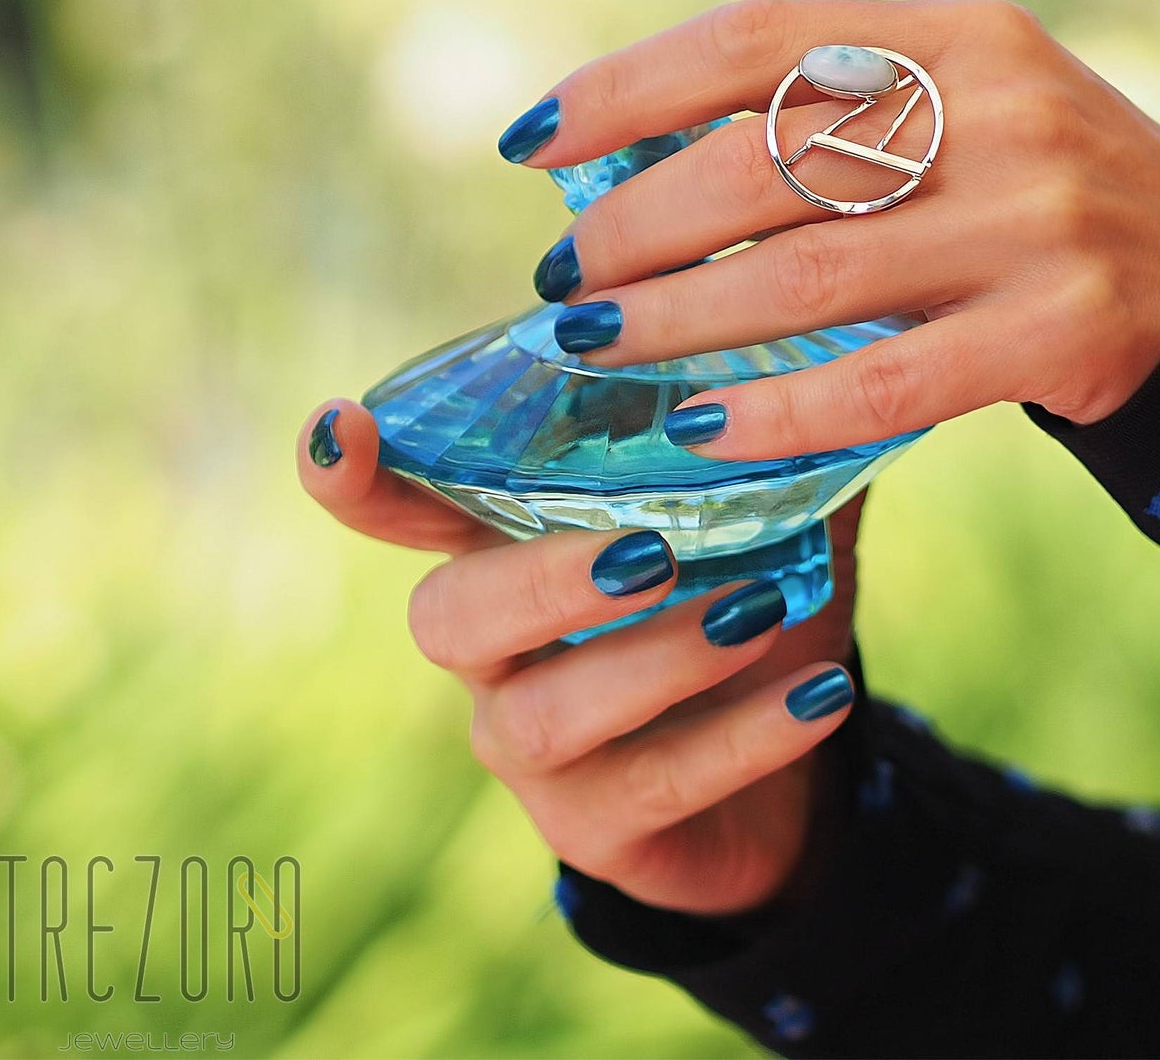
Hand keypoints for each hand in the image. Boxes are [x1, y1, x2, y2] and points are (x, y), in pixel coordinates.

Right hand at [298, 401, 860, 915]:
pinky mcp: (595, 831)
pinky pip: (652, 788)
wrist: (791, 767)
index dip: (356, 478)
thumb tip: (800, 328)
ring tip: (758, 612)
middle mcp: (495, 654)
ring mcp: (532, 753)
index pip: (404, 513)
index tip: (341, 424)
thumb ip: (760, 436)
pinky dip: (743, 735)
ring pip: (545, 717)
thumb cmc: (751, 605)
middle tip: (653, 550)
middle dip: (543, 578)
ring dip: (655, 659)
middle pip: (452, 618)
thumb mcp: (765, 516)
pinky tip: (818, 690)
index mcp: (510, 553)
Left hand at [506, 0, 1159, 456]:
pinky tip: (698, 430)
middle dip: (635, 224)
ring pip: (806, 275)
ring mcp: (1034, 219)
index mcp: (955, 34)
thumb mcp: (952, 112)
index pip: (758, 37)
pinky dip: (777, 411)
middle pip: (764, 160)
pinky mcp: (1059, 329)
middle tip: (562, 278)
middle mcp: (997, 109)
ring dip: (674, 319)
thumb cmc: (1027, 192)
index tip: (533, 142)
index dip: (629, 87)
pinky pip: (883, 383)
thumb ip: (828, 118)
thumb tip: (633, 169)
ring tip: (588, 343)